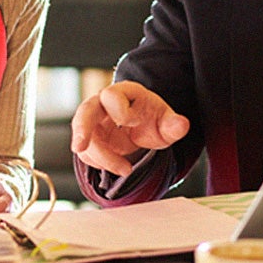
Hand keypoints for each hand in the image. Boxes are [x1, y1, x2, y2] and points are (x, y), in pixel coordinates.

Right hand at [70, 81, 189, 176]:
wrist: (142, 127)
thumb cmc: (152, 119)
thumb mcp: (166, 122)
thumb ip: (173, 124)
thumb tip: (182, 125)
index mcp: (123, 92)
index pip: (111, 96)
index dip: (121, 112)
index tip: (134, 124)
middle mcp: (103, 104)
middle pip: (85, 111)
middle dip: (82, 129)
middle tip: (80, 147)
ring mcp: (93, 121)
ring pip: (84, 137)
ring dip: (100, 157)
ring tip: (125, 170)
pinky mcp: (89, 138)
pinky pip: (86, 152)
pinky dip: (99, 163)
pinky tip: (118, 166)